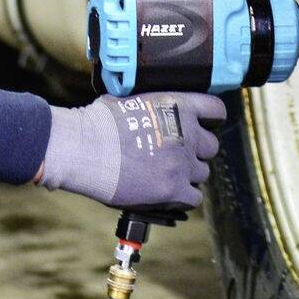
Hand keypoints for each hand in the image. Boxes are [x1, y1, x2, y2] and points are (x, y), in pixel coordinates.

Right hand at [36, 92, 224, 210]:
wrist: (83, 148)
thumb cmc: (98, 123)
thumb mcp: (132, 100)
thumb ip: (154, 108)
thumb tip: (153, 111)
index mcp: (179, 106)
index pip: (215, 110)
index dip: (211, 120)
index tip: (205, 126)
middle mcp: (187, 133)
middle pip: (211, 147)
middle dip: (196, 152)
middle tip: (177, 157)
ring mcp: (182, 163)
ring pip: (201, 174)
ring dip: (187, 175)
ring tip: (165, 176)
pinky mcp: (173, 189)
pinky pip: (193, 197)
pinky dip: (182, 197)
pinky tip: (166, 193)